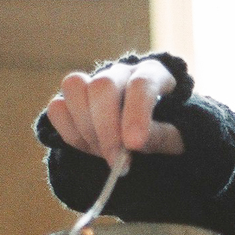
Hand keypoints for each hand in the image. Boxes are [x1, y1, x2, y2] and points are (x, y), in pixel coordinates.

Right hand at [45, 59, 184, 166]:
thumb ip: (163, 137)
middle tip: (116, 161)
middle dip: (106, 129)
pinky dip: (69, 132)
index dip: (136, 115)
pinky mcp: (71, 99)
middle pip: (102, 85)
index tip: (134, 145)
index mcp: (153, 73)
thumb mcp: (177, 137)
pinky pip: (57, 108)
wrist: (143, 135)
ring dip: (86, 129)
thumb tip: (136, 141)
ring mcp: (92, 82)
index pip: (141, 84)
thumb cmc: (165, 131)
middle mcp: (121, 72)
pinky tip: (89, 147)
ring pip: (74, 88)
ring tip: (104, 153)